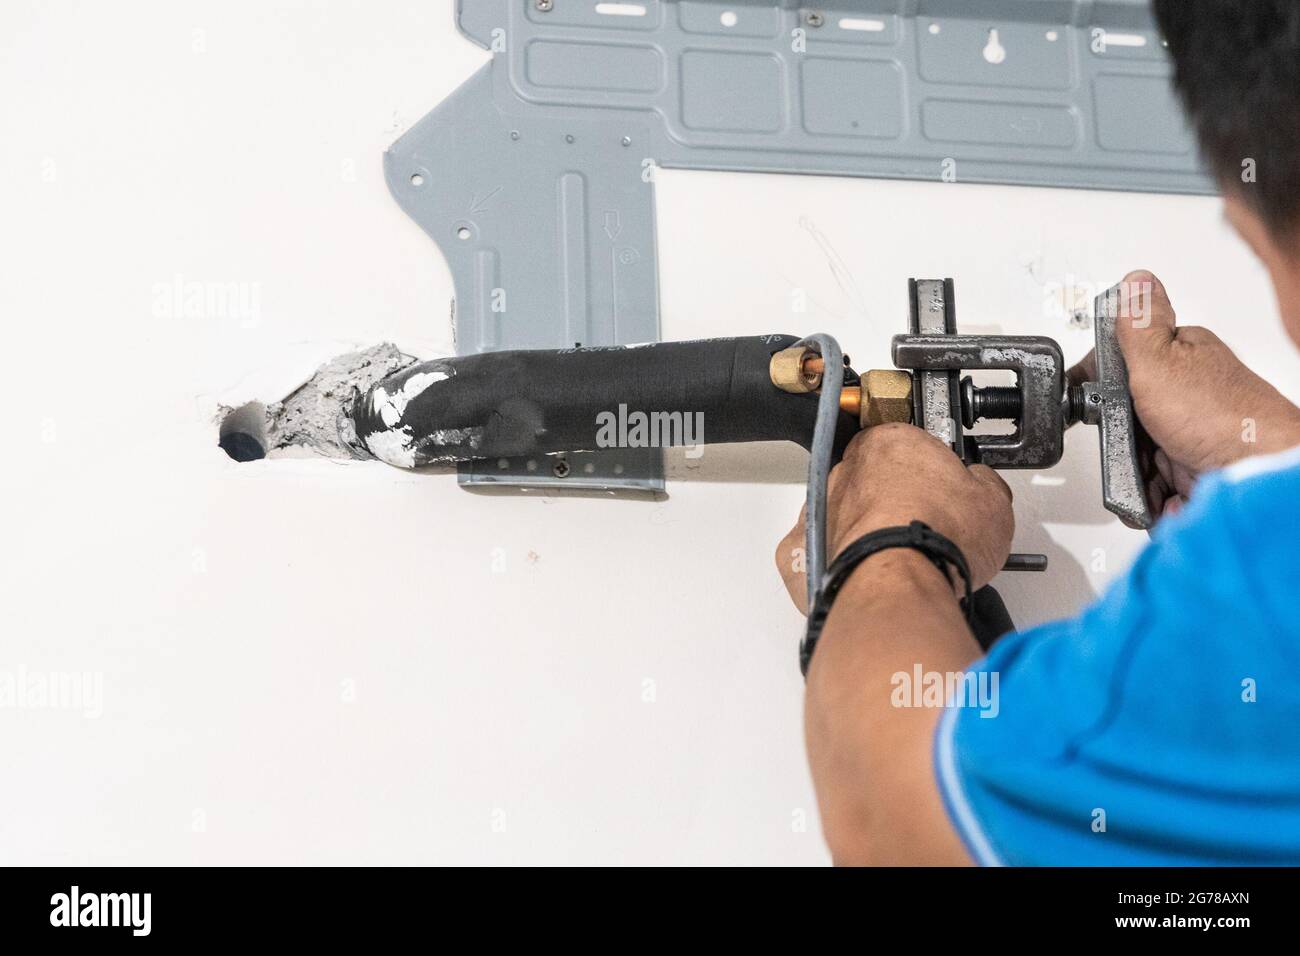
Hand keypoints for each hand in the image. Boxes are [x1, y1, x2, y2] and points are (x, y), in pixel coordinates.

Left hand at [776, 423, 1013, 613]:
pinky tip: (859, 573)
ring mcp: (819, 510)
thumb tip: (982, 483)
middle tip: (923, 528)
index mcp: (890, 444)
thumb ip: (983, 483)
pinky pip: (814, 551)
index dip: (928, 469)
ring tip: (896, 559)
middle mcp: (847, 471)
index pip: (907, 444)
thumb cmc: (938, 539)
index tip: (941, 489)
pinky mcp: (800, 550)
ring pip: (841, 514)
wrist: (899, 584)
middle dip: (893, 500)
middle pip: (870, 479)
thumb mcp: (992, 503)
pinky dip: (833, 562)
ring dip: (863, 530)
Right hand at [1069, 270, 1299, 521]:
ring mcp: (1187, 434)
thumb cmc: (1224, 416)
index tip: (1089, 400)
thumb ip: (1139, 324)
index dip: (1100, 385)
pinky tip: (1162, 490)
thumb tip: (1135, 279)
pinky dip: (1151, 495)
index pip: (1121, 364)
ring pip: (1136, 456)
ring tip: (1148, 472)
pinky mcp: (1190, 470)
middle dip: (1118, 439)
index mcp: (1181, 356)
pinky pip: (1153, 487)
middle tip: (1128, 439)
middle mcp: (1184, 395)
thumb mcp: (1163, 360)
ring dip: (1134, 473)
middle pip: (1122, 417)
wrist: (1258, 473)